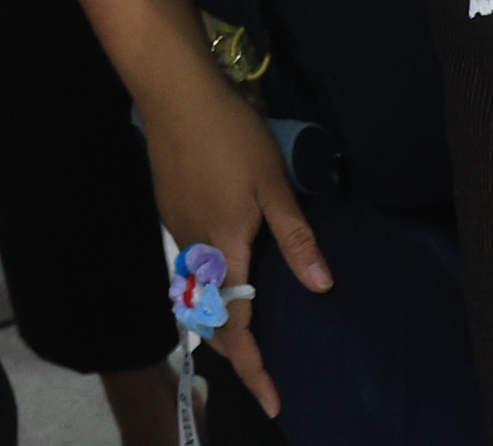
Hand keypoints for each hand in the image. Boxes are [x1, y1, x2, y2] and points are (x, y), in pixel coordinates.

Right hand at [138, 71, 327, 422]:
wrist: (173, 92)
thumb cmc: (229, 134)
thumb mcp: (273, 182)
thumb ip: (295, 236)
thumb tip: (320, 285)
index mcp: (222, 248)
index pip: (235, 325)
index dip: (254, 366)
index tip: (274, 399)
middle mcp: (194, 250)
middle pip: (210, 319)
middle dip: (237, 354)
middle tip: (267, 376)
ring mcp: (178, 230)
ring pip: (197, 295)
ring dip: (222, 323)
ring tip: (252, 335)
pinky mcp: (171, 211)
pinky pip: (191, 270)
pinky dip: (210, 293)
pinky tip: (230, 280)